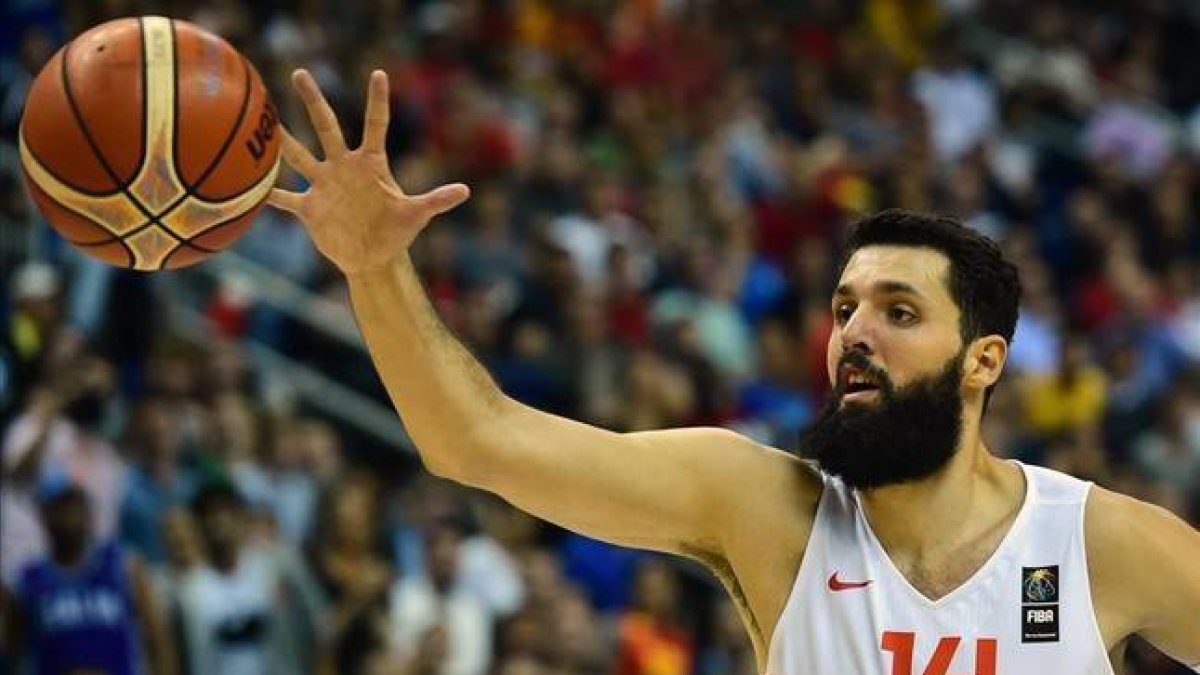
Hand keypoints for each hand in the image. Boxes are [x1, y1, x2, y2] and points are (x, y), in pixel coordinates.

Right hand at [267, 69, 469, 275]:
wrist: (372, 257)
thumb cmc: (396, 233)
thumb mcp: (416, 214)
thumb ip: (435, 200)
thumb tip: (465, 191)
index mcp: (370, 164)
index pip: (375, 125)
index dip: (377, 101)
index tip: (379, 74)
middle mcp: (343, 167)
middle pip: (326, 127)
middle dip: (313, 101)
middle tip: (299, 73)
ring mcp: (323, 184)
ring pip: (297, 156)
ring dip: (281, 140)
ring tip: (264, 120)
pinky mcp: (309, 207)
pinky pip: (284, 197)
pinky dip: (267, 193)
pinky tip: (248, 184)